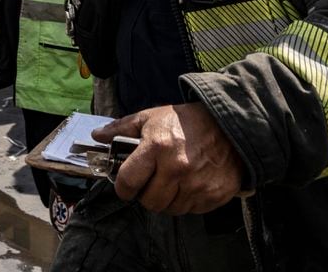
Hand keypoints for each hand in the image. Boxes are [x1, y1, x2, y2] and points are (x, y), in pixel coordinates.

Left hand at [93, 102, 243, 215]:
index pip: (128, 181)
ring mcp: (197, 184)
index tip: (125, 185)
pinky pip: (190, 210)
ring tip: (172, 180)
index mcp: (157, 147)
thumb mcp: (151, 117)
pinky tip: (189, 183)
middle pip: (149, 201)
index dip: (122, 187)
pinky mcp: (213, 195)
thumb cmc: (187, 122)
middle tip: (152, 181)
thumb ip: (122, 129)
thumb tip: (98, 136)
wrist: (229, 125)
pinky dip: (187, 201)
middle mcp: (177, 168)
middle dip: (146, 194)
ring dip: (167, 199)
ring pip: (169, 209)